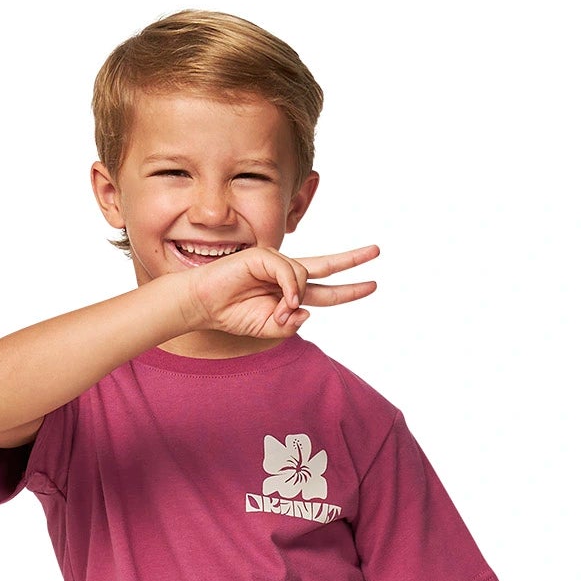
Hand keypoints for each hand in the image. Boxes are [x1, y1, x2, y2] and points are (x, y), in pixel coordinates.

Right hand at [179, 243, 379, 339]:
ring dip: (294, 300)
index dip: (348, 289)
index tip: (371, 284)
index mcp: (289, 293)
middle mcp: (286, 275)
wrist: (204, 305)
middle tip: (377, 251)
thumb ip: (290, 324)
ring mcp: (275, 263)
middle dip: (352, 260)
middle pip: (326, 266)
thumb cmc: (233, 316)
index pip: (325, 289)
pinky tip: (283, 301)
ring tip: (278, 313)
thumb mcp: (268, 329)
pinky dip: (289, 287)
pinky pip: (289, 270)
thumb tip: (307, 310)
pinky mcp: (264, 255)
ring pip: (304, 276)